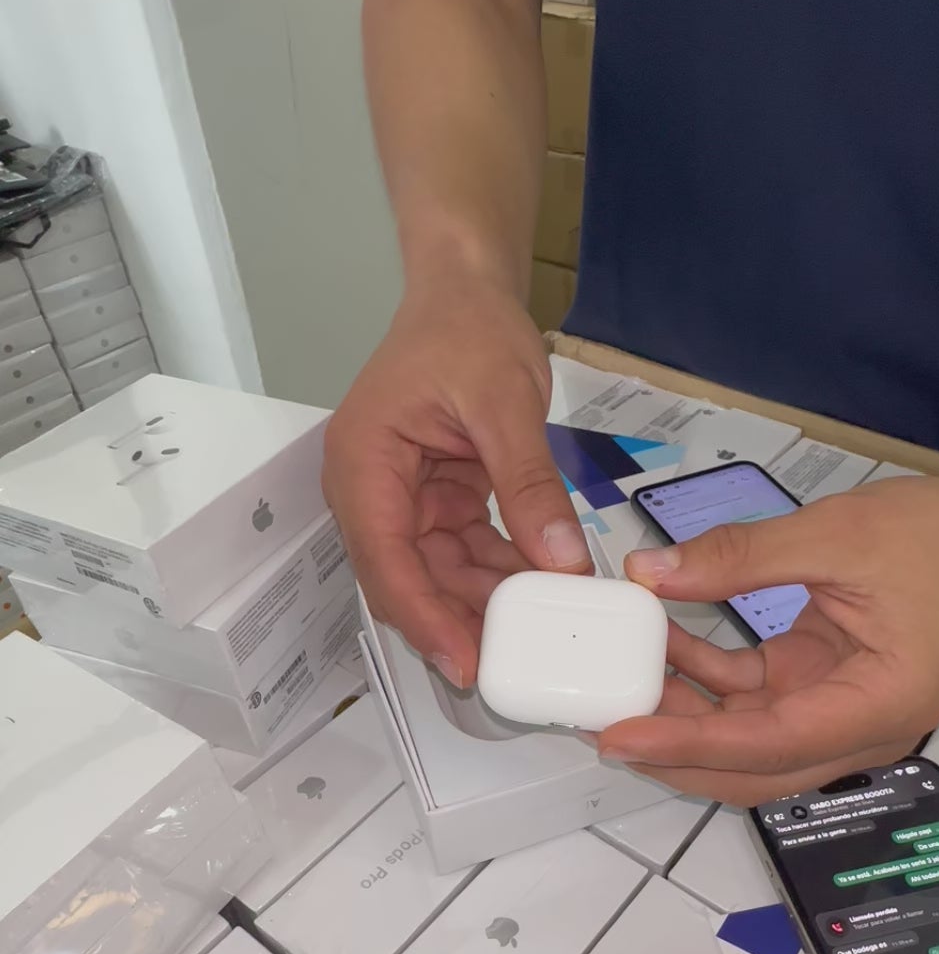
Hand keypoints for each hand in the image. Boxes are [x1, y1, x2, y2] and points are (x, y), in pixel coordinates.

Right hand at [322, 274, 590, 685]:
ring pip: (438, 574)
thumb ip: (529, 485)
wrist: (467, 290)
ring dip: (485, 601)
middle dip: (458, 621)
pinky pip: (464, 551)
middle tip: (515, 662)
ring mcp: (402, 497)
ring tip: (540, 627)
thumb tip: (560, 561)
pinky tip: (542, 587)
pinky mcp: (435, 499)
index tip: (465, 661)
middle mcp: (370, 489)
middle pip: (406, 578)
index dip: (423, 617)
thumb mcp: (506, 403)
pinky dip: (500, 571)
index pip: (384, 559)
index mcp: (363, 462)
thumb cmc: (469, 329)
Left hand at [597, 474, 938, 805]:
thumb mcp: (835, 534)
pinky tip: (664, 645)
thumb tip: (652, 574)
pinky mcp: (820, 688)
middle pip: (753, 767)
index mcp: (881, 704)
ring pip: (746, 741)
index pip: (769, 743)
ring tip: (621, 679)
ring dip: (684, 715)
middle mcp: (861, 727)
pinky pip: (753, 700)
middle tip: (599, 724)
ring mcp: (838, 712)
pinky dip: (707, 680)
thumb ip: (741, 557)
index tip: (622, 736)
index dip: (688, 745)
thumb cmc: (936, 536)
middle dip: (674, 752)